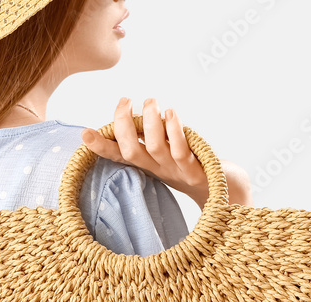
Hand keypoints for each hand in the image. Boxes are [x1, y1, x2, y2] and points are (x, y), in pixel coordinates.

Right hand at [81, 97, 253, 207]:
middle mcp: (158, 169)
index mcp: (147, 165)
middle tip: (124, 100)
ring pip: (156, 148)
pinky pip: (182, 150)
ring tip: (150, 102)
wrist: (225, 191)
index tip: (85, 133)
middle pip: (132, 151)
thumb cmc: (192, 167)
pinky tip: (170, 113)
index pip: (118, 155)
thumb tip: (127, 115)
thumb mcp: (165, 153)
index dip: (100, 146)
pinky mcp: (196, 169)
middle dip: (123, 125)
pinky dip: (174, 131)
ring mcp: (176, 170)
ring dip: (149, 123)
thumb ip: (147, 138)